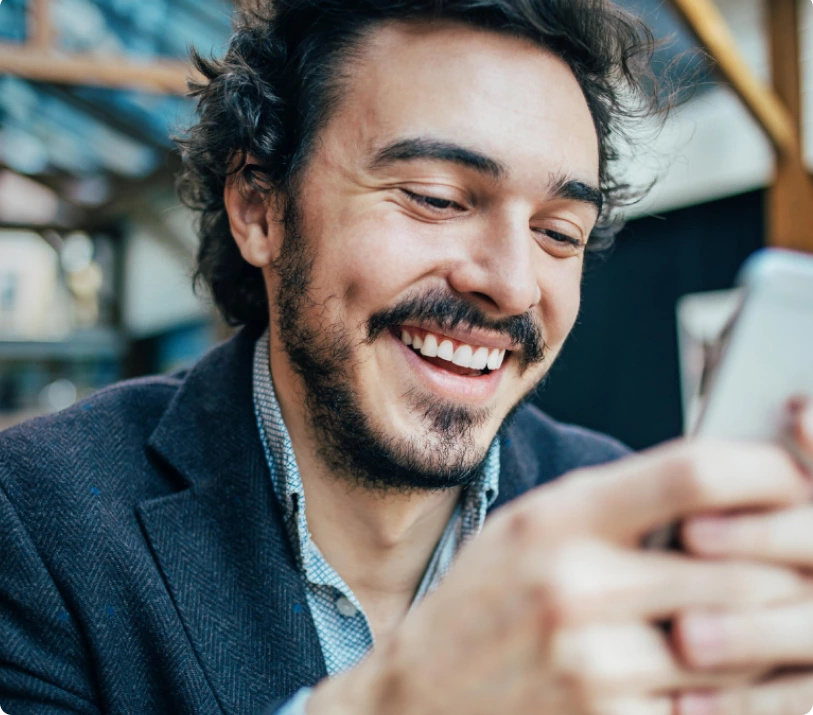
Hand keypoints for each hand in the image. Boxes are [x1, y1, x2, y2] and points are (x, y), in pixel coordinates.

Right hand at [307, 438, 811, 714]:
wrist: (418, 699)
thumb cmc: (478, 605)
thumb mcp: (526, 528)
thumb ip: (612, 505)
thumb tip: (717, 488)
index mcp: (557, 518)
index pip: (691, 474)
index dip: (764, 470)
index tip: (793, 474)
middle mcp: (577, 586)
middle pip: (741, 565)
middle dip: (788, 563)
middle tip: (798, 556)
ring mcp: (596, 665)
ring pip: (741, 643)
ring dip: (766, 630)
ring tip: (756, 615)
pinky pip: (714, 706)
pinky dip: (732, 688)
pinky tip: (709, 669)